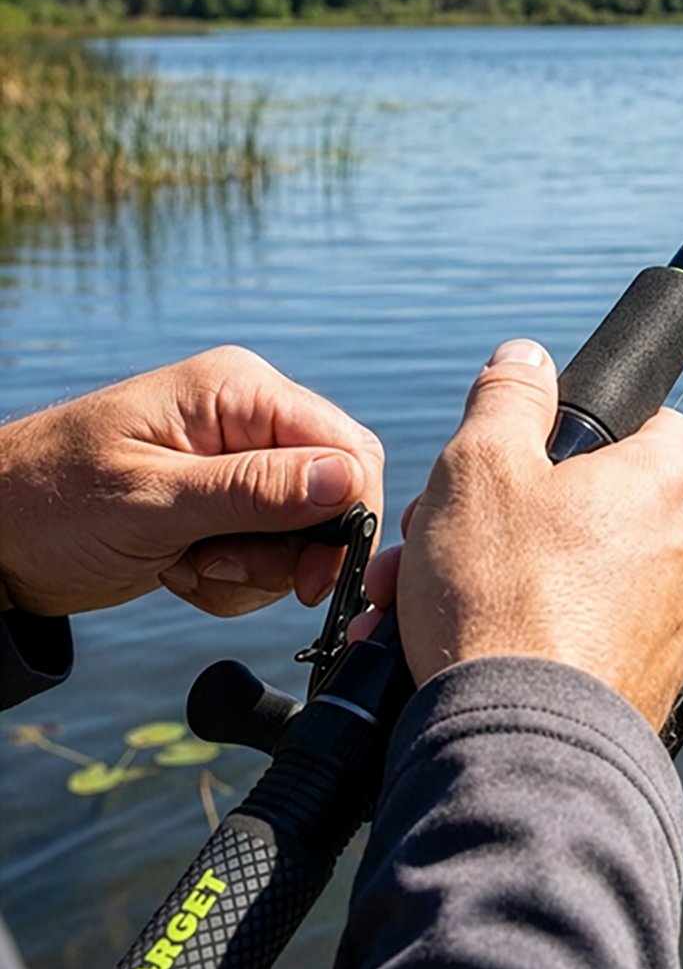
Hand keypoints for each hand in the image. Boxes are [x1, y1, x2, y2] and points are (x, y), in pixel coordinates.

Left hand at [0, 346, 384, 618]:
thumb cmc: (48, 503)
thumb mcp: (152, 501)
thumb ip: (254, 490)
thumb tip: (347, 480)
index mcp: (240, 391)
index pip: (346, 447)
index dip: (347, 515)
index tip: (314, 577)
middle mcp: (250, 418)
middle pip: (334, 491)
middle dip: (291, 549)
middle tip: (226, 570)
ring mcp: (240, 460)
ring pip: (306, 530)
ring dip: (257, 570)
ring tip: (189, 566)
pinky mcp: (228, 502)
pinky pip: (272, 549)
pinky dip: (236, 577)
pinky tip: (182, 569)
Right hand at [355, 339, 682, 729]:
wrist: (520, 753)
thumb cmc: (504, 599)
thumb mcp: (482, 466)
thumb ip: (507, 398)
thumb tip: (527, 358)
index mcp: (668, 484)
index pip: (652, 422)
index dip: (583, 428)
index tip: (525, 453)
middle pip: (596, 504)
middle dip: (506, 514)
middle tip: (436, 535)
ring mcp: (673, 627)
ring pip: (577, 575)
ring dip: (500, 575)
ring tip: (417, 600)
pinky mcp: (646, 688)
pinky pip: (580, 638)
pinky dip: (526, 634)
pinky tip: (452, 651)